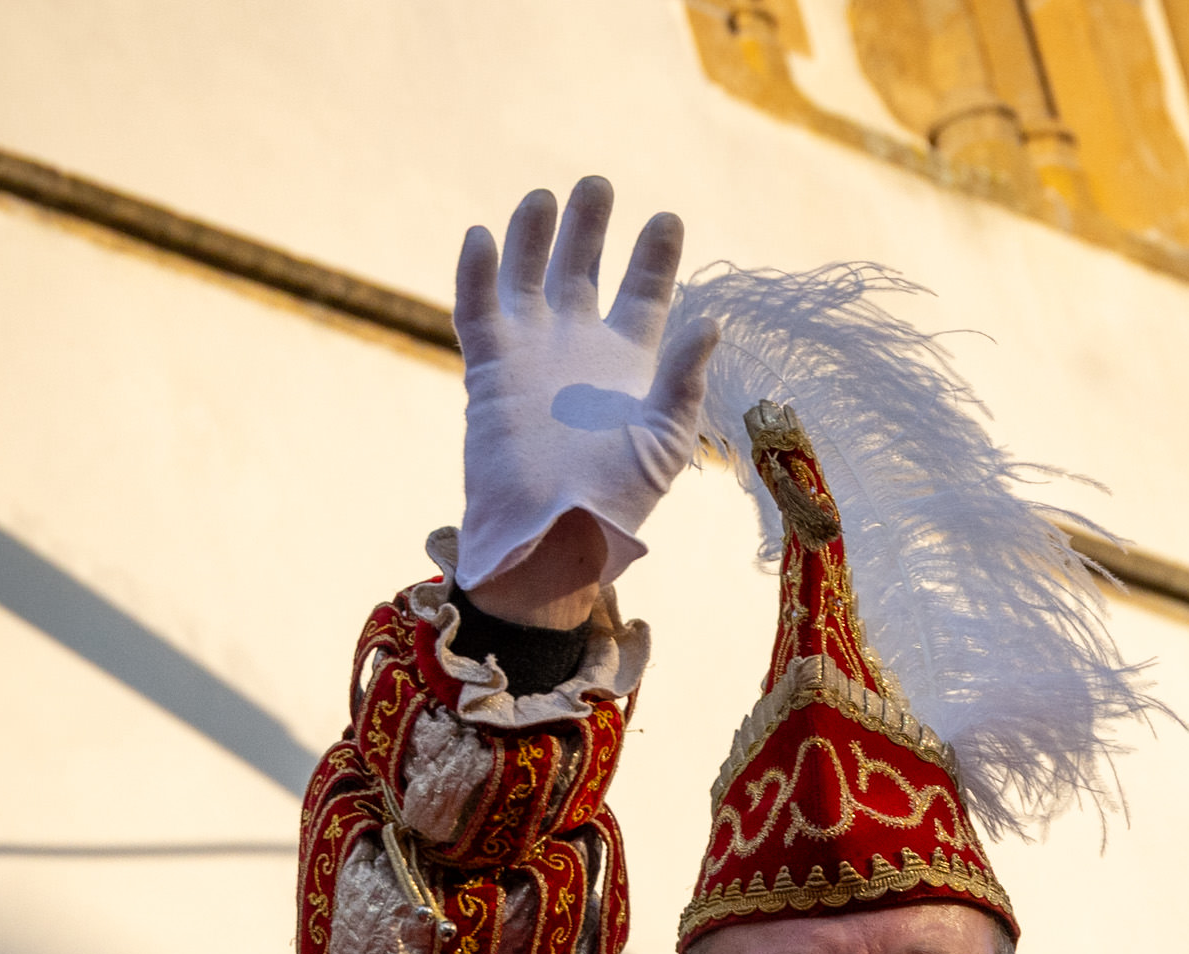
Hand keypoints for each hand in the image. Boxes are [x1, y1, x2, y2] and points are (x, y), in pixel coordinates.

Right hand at [451, 177, 718, 623]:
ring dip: (533, 235)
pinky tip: (481, 235)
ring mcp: (532, 352)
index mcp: (630, 361)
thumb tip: (712, 320)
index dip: (654, 254)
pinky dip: (476, 271)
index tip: (666, 217)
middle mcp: (580, 347)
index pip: (645, 291)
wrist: (554, 535)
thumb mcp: (667, 438)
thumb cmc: (618, 498)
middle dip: (590, 225)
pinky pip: (477, 309)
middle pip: (583, 268)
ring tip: (545, 196)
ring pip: (527, 275)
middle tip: (598, 184)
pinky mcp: (490, 367)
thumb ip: (684, 377)